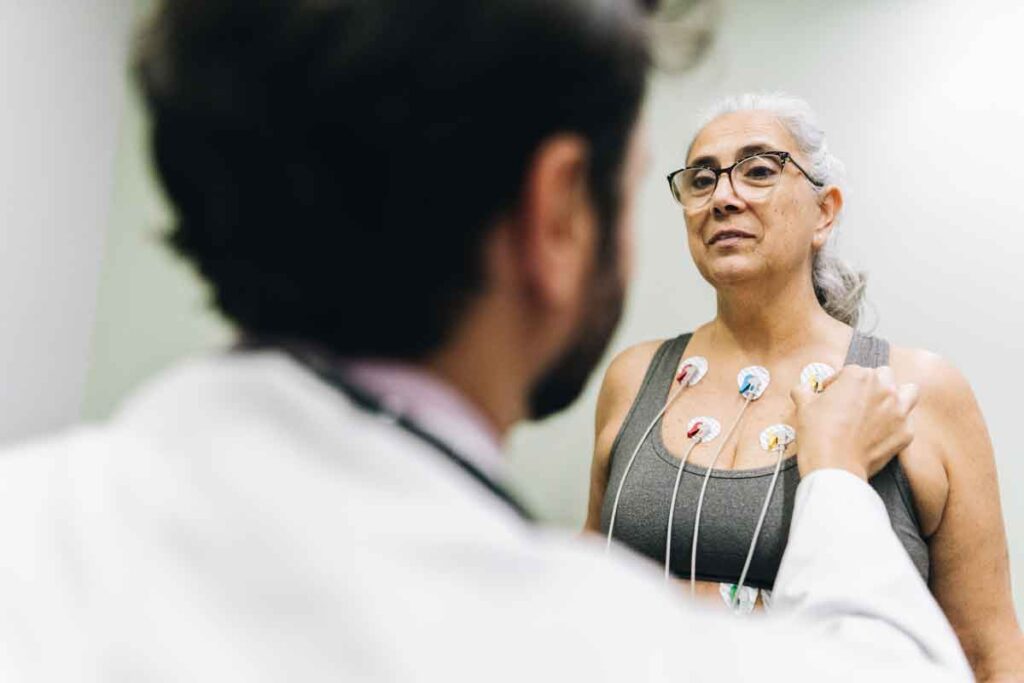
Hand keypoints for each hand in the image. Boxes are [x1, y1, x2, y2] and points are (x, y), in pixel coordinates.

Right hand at [791, 366, 918, 479]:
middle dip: (870, 385)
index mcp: (859, 376)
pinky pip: (908, 421)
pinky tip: (883, 431)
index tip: (832, 394)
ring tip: (882, 407)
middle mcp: (883, 388)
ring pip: (908, 391)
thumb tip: (802, 389)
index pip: (851, 371)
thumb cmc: (819, 434)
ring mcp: (899, 410)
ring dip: (897, 396)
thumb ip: (804, 391)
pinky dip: (897, 424)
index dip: (838, 383)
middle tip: (857, 399)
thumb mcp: (804, 406)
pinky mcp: (905, 432)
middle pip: (883, 375)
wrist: (834, 465)